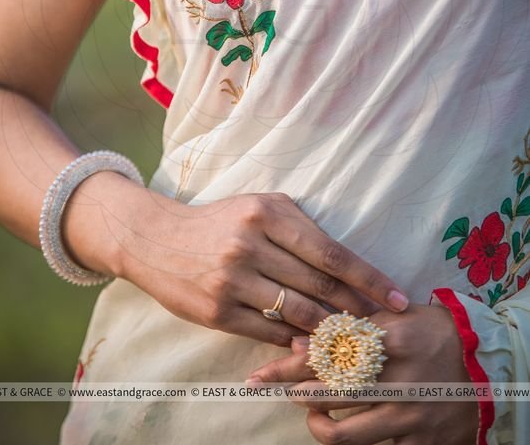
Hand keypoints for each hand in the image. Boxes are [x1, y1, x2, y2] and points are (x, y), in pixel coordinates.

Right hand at [104, 184, 408, 346]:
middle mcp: (251, 244)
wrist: (156, 239)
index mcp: (267, 213)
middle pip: (319, 287)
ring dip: (331, 331)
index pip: (331, 253)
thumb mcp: (260, 207)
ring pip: (298, 314)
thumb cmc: (220, 221)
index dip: (369, 279)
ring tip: (355, 340)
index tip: (398, 298)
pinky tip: (313, 347)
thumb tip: (346, 270)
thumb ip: (301, 229)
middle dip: (357, 310)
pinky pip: (269, 332)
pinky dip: (295, 342)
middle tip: (384, 327)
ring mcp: (233, 280)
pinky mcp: (218, 311)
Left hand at [246, 302, 479, 443]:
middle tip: (271, 389)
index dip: (291, 364)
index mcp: (393, 339)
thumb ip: (349, 326)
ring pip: (345, 431)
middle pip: (330, 391)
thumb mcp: (396, 315)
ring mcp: (409, 416)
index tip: (262, 371)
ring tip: (309, 412)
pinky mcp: (419, 443)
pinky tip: (338, 429)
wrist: (487, 367)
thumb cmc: (433, 332)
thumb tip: (298, 338)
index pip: (330, 352)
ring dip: (317, 423)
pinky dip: (350, 441)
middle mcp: (399, 379)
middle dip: (294, 392)